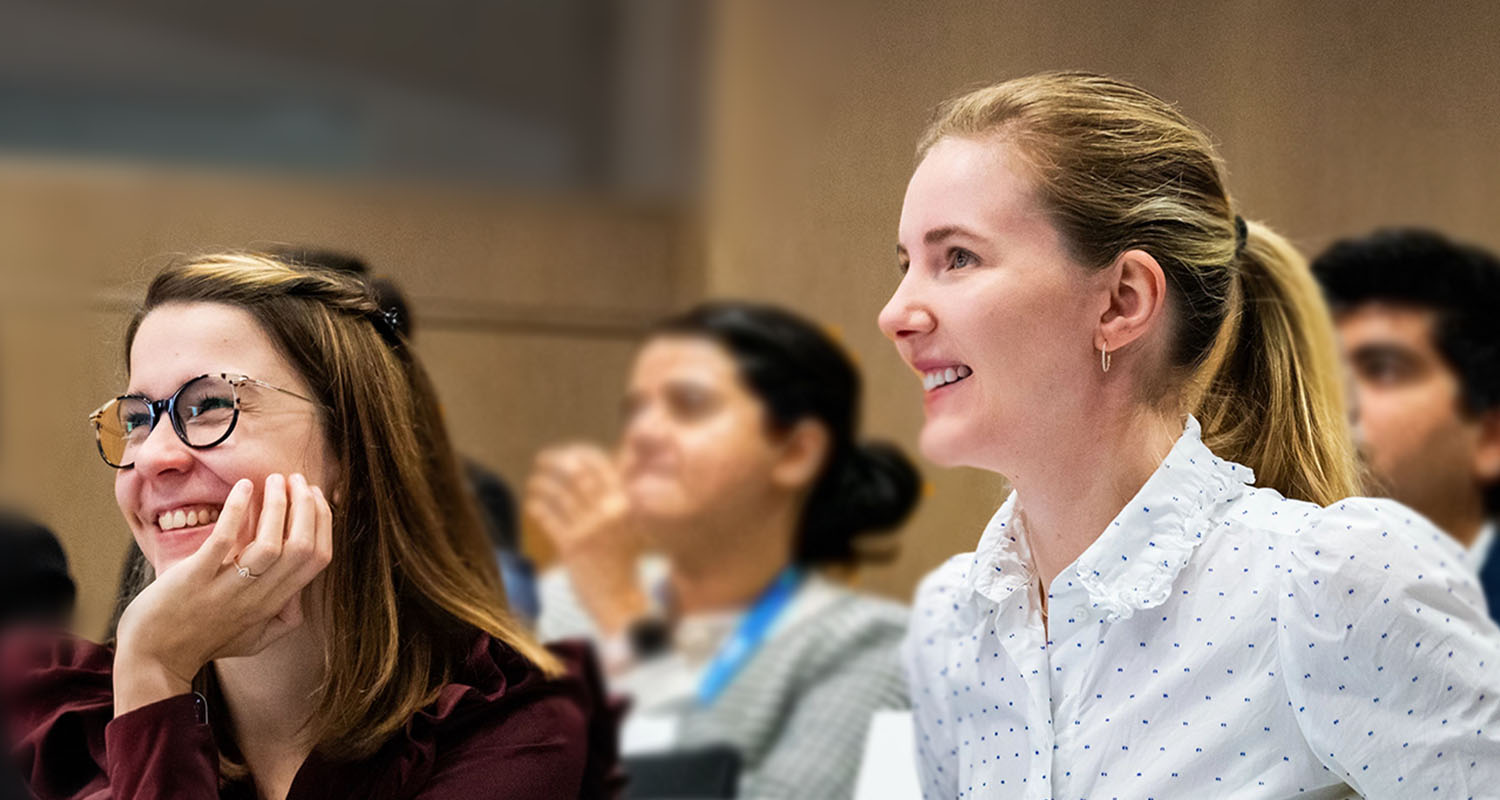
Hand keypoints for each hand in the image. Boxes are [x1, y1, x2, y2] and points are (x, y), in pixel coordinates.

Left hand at [113, 473, 333, 715]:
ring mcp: (226, 589)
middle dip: (306, 507)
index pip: (316, 560)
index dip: (323, 523)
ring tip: (274, 480)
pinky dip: (237, 511)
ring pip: (270, 545)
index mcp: (273, 605)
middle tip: (297, 480)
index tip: (315, 497)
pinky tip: (243, 487)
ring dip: (277, 506)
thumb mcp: (253, 640)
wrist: (152, 658)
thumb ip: (282, 621)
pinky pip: (223, 542)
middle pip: (301, 549)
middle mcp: (257, 598)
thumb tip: (302, 596)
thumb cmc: (201, 644)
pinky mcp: (194, 579)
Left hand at [525, 444, 646, 634]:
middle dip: (553, 461)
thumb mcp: (627, 521)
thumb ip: (612, 494)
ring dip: (541, 483)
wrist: (619, 598)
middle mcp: (609, 511)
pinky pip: (548, 517)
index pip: (599, 462)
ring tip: (535, 483)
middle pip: (575, 472)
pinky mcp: (572, 546)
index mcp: (624, 500)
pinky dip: (537, 507)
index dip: (576, 453)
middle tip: (541, 460)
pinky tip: (533, 505)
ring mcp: (590, 528)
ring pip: (558, 493)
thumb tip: (585, 464)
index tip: (563, 454)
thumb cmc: (621, 558)